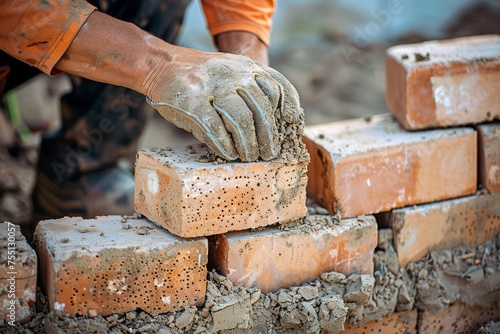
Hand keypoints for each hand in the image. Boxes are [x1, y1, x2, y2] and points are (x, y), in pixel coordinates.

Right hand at [145, 49, 298, 161]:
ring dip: (248, 144)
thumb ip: (251, 93)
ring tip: (249, 157)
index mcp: (246, 66)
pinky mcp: (192, 101)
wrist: (162, 65)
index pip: (278, 85)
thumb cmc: (203, 79)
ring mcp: (212, 86)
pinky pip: (215, 128)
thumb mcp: (232, 73)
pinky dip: (224, 145)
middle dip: (268, 136)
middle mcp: (233, 73)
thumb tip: (272, 129)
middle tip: (269, 154)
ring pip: (242, 119)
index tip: (291, 121)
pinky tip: (228, 153)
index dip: (289, 104)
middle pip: (261, 108)